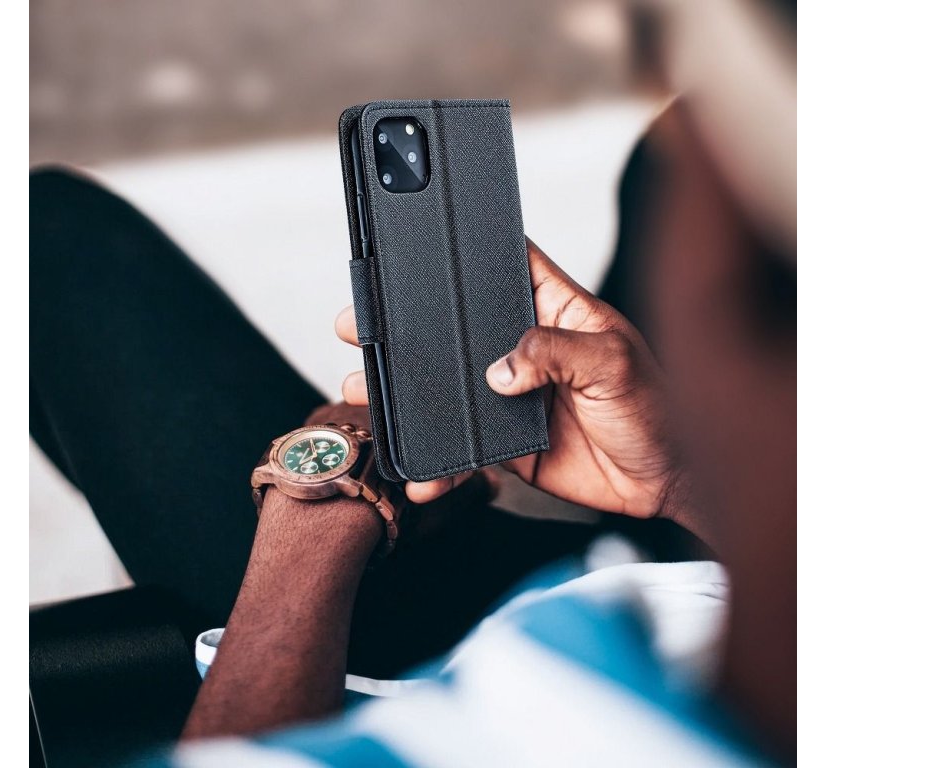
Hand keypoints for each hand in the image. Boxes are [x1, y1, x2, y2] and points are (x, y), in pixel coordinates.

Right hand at [335, 238, 681, 518]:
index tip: (418, 249)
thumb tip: (500, 369)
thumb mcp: (614, 362)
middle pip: (456, 328)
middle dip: (406, 326)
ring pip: (446, 388)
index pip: (504, 266)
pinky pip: (461, 448)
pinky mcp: (506, 442)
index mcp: (553, 310)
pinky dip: (439, 464)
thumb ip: (556, 352)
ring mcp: (511, 395)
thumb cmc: (659, 409)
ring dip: (405, 393)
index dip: (467, 256)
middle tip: (361, 325)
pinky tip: (421, 474)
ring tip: (362, 390)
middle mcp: (525, 348)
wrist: (665, 482)